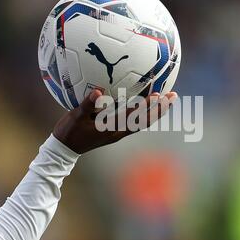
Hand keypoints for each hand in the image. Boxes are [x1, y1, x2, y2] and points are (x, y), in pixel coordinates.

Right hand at [53, 89, 177, 153]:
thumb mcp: (75, 117)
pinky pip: (135, 122)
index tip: (157, 95)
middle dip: (160, 109)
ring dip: (156, 111)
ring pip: (142, 122)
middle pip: (145, 121)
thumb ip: (88, 104)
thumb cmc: (69, 132)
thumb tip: (98, 90)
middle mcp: (119, 132)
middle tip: (173, 96)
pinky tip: (145, 104)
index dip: (146, 106)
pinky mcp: (116, 133)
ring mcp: (118, 133)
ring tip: (167, 99)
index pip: (133, 116)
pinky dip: (144, 113)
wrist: (66, 149)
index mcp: (111, 128)